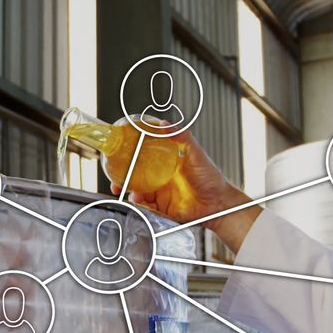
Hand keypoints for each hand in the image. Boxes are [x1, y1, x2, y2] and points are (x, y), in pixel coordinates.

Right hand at [111, 130, 260, 252]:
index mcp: (165, 163)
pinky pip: (146, 208)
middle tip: (115, 177)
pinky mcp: (162, 209)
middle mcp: (160, 178)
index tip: (118, 152)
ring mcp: (160, 194)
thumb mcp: (196, 154)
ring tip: (129, 192)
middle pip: (135, 176)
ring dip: (129, 192)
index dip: (130, 155)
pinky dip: (139, 206)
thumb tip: (165, 124)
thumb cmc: (211, 178)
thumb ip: (182, 137)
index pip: (143, 156)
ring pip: (137, 192)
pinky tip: (139, 202)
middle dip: (122, 177)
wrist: (218, 204)